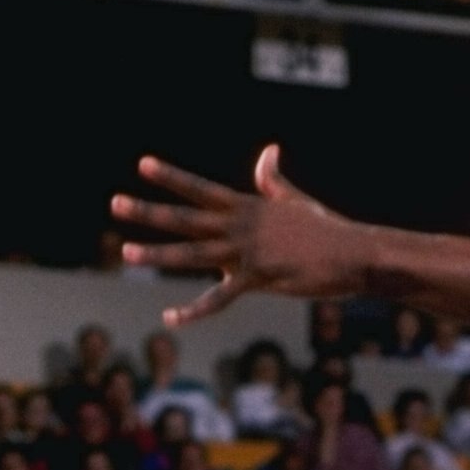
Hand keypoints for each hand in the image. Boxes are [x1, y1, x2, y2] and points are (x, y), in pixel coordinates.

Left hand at [113, 148, 368, 324]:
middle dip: (149, 211)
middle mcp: (241, 226)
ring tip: (127, 251)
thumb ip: (273, 181)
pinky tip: (171, 317)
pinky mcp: (259, 278)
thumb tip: (268, 151)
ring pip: (193, 253)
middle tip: (116, 203)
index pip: (200, 189)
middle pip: (186, 217)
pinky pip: (219, 297)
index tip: (143, 165)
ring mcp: (248, 252)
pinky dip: (194, 310)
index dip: (171, 177)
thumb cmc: (327, 229)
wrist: (353, 253)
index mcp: (248, 206)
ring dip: (158, 252)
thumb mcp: (295, 202)